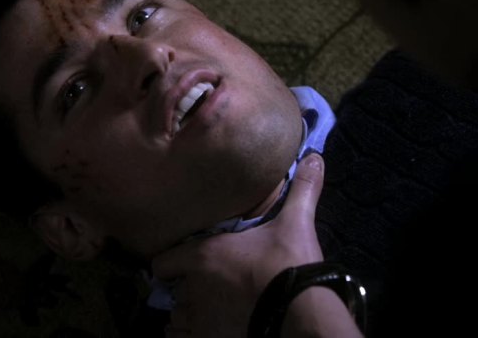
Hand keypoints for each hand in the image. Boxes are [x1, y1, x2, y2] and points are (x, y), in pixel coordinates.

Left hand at [152, 153, 325, 337]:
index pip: (162, 262)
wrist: (300, 312)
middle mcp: (192, 289)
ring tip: (207, 308)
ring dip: (187, 313)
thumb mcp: (296, 223)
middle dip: (186, 287)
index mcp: (202, 256)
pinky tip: (208, 328)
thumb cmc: (289, 265)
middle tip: (207, 284)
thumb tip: (315, 157)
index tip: (188, 261)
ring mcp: (199, 319)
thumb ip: (301, 190)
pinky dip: (188, 334)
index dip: (173, 262)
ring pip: (176, 317)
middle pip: (172, 290)